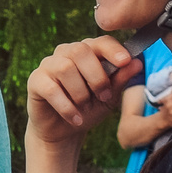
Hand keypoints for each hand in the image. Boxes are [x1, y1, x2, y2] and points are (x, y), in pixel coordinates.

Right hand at [27, 36, 142, 148]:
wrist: (64, 131)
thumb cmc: (88, 109)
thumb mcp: (109, 97)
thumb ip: (120, 79)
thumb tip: (136, 62)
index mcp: (87, 52)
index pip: (100, 41)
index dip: (112, 49)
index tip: (125, 61)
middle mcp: (66, 53)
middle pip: (81, 50)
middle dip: (96, 76)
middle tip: (104, 96)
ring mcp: (48, 65)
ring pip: (66, 68)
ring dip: (80, 93)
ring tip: (84, 107)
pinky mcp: (35, 81)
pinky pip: (52, 88)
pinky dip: (67, 107)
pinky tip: (75, 119)